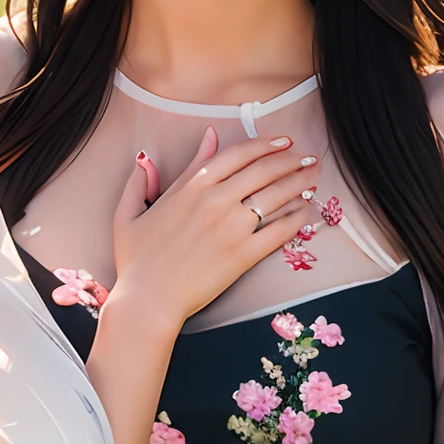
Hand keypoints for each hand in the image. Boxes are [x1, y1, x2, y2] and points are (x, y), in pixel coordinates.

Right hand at [109, 128, 316, 336]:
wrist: (147, 301)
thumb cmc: (135, 259)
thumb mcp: (130, 211)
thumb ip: (145, 179)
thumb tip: (159, 154)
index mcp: (191, 187)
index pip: (238, 154)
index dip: (265, 144)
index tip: (282, 142)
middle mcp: (215, 201)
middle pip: (263, 170)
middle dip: (290, 160)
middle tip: (306, 158)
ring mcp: (231, 228)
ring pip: (276, 195)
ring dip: (300, 182)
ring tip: (312, 177)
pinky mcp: (243, 255)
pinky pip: (279, 230)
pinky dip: (297, 218)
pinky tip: (306, 211)